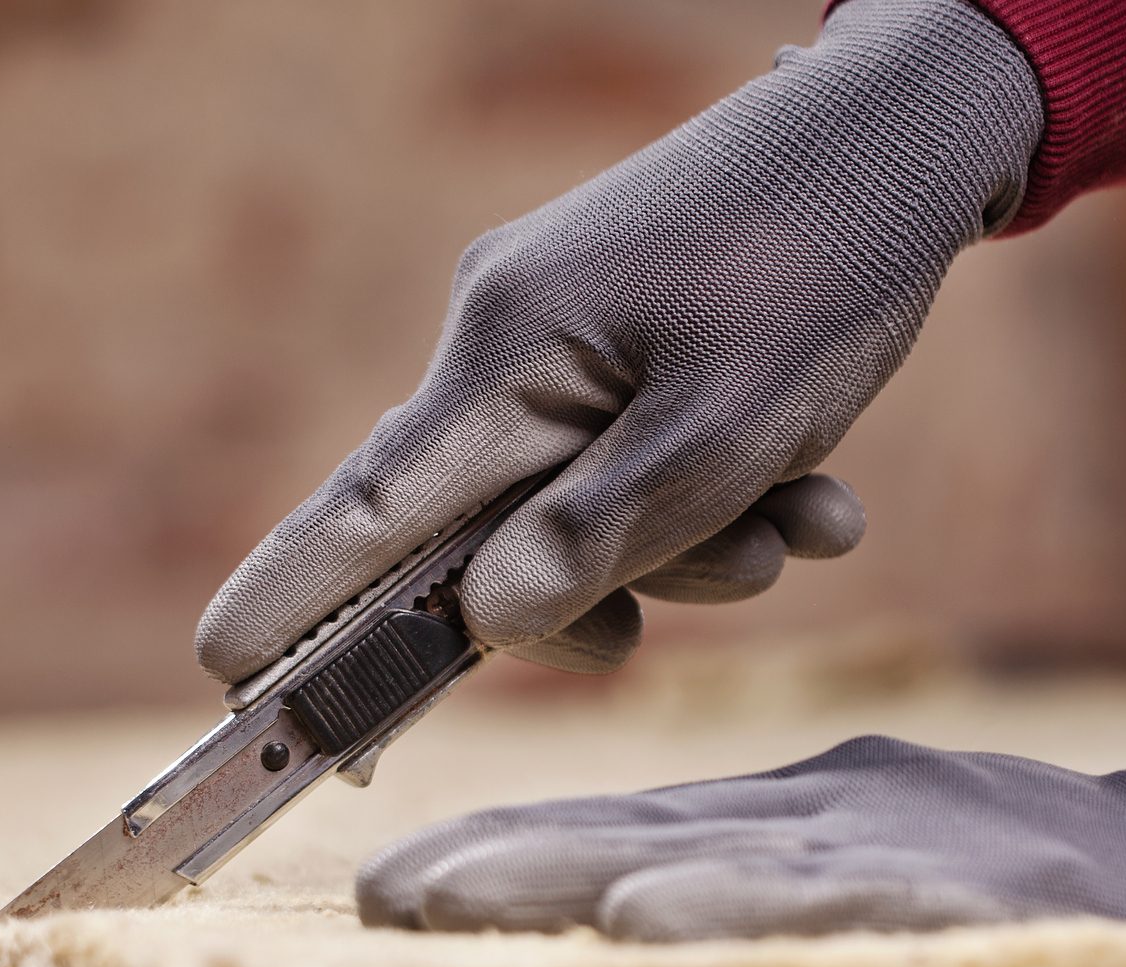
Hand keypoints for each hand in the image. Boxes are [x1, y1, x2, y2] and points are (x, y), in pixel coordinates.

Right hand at [195, 0, 1042, 681]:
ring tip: (810, 514)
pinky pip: (634, 459)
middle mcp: (508, 343)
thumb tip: (486, 625)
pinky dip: (716, 494)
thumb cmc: (821, 266)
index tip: (225, 675)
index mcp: (506, 355)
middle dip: (606, 588)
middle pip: (492, 535)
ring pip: (582, 509)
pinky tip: (814, 489)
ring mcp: (561, 338)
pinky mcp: (618, 339)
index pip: (367, 511)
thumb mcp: (723, 431)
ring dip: (697, 545)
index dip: (294, 602)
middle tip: (715, 586)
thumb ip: (597, 537)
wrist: (900, 133)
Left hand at [356, 737, 1125, 939]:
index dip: (513, 849)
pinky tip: (650, 920)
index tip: (398, 880)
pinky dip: (743, 909)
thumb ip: (762, 867)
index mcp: (808, 804)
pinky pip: (845, 907)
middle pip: (646, 834)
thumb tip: (618, 893)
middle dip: (509, 864)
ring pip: (717, 863)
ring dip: (577, 880)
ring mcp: (905, 849)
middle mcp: (836, 814)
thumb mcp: (879, 842)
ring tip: (457, 899)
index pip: (633, 824)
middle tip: (389, 890)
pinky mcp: (978, 897)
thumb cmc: (1023, 869)